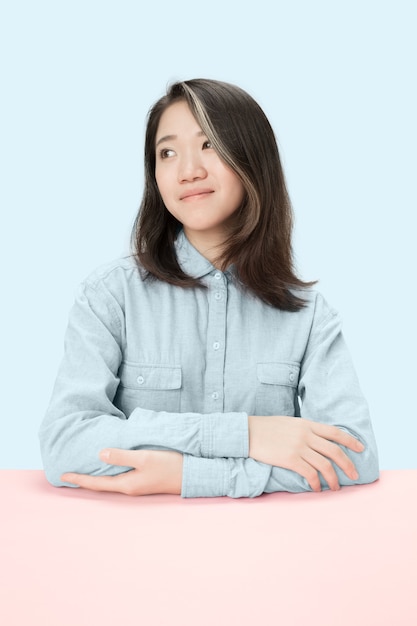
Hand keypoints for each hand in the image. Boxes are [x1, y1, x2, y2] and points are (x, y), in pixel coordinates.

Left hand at [61, 449, 182, 495]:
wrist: (192, 475)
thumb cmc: (170, 466)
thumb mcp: (144, 458)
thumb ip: (122, 456)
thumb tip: (100, 453)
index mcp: (126, 485)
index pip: (96, 483)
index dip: (79, 480)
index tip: (62, 477)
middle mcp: (129, 487)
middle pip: (101, 485)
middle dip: (84, 480)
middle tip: (68, 475)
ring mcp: (137, 485)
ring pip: (110, 481)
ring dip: (96, 477)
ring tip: (84, 470)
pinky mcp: (144, 479)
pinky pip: (120, 477)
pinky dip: (109, 472)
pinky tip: (109, 466)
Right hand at [248, 415, 364, 491]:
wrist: (248, 432)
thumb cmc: (267, 428)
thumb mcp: (290, 423)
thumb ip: (305, 430)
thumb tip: (317, 440)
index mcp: (307, 424)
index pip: (335, 432)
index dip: (350, 441)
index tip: (361, 448)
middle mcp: (306, 435)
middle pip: (334, 451)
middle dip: (348, 464)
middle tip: (355, 475)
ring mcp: (298, 447)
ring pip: (325, 465)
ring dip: (333, 479)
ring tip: (335, 487)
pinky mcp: (290, 459)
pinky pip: (310, 474)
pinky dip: (316, 483)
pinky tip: (317, 488)